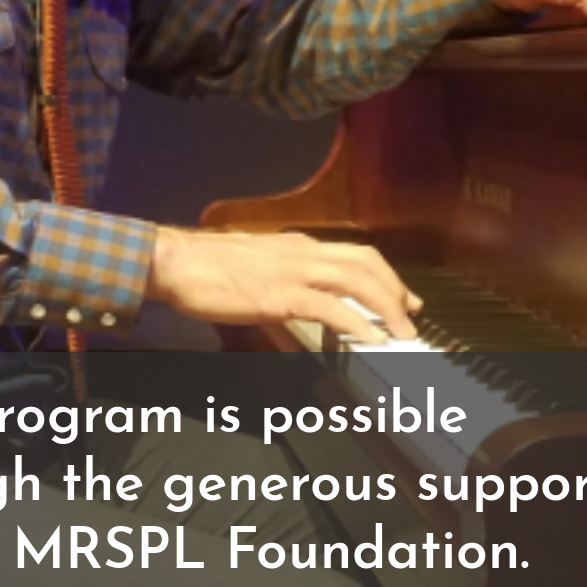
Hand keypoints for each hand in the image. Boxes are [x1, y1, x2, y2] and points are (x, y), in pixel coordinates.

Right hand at [145, 227, 420, 342]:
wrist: (174, 262)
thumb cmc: (204, 268)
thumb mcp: (252, 273)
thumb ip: (280, 293)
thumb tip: (297, 321)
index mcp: (295, 247)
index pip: (352, 254)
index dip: (383, 275)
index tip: (401, 297)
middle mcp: (300, 253)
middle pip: (365, 262)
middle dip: (395, 289)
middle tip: (412, 316)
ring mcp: (291, 272)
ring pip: (356, 279)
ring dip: (386, 305)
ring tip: (402, 332)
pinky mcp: (279, 294)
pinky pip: (330, 307)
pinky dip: (357, 322)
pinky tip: (371, 338)